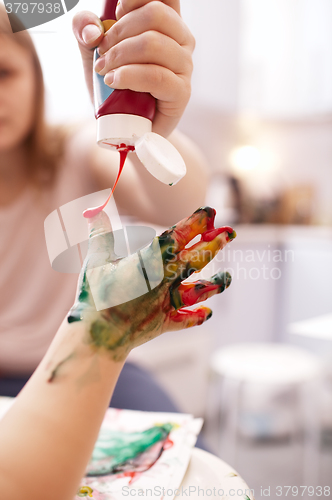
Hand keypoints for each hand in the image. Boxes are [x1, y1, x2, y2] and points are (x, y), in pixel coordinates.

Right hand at [68, 207, 235, 360]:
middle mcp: (166, 279)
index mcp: (152, 260)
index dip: (197, 222)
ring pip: (200, 290)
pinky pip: (186, 319)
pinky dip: (196, 316)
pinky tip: (208, 313)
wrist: (98, 335)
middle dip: (215, 243)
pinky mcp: (164, 322)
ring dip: (216, 283)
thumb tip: (95, 210)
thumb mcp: (95, 259)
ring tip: (228, 278)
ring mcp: (168, 302)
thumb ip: (100, 233)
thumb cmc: (95, 295)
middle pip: (197, 258)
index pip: (180, 235)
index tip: (210, 211)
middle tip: (230, 232)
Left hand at [72, 0, 194, 136]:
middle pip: (156, 14)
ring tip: (104, 70)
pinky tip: (114, 81)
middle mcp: (182, 40)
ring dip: (120, 54)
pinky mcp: (181, 93)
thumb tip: (92, 30)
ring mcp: (184, 67)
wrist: (124, 127)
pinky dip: (129, 76)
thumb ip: (85, 29)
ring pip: (154, 44)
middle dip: (119, 29)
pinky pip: (157, 76)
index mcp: (167, 23)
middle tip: (102, 50)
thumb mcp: (93, 51)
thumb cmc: (114, 85)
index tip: (116, 12)